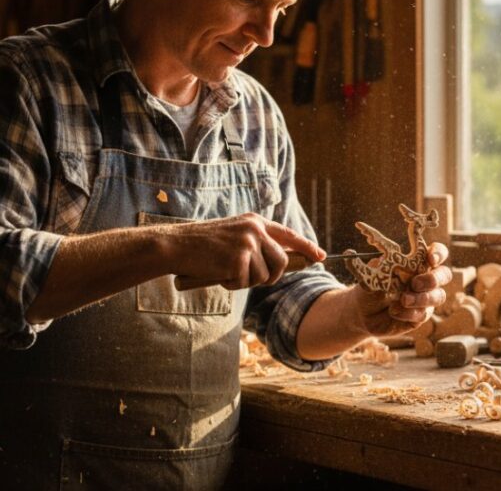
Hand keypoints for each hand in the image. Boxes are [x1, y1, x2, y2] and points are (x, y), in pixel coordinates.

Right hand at [166, 212, 324, 289]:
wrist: (176, 245)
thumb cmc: (202, 245)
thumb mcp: (234, 235)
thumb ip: (255, 243)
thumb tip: (279, 263)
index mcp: (255, 221)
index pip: (288, 234)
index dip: (306, 246)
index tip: (320, 256)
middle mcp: (255, 229)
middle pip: (282, 261)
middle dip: (272, 276)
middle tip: (251, 278)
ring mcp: (248, 243)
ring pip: (265, 275)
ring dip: (247, 281)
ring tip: (227, 271)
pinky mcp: (238, 258)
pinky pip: (246, 282)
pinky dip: (232, 284)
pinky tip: (218, 273)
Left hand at [350, 243, 450, 336]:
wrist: (363, 313)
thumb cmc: (372, 286)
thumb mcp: (374, 274)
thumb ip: (384, 268)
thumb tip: (388, 262)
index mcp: (418, 262)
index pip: (437, 252)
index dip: (439, 253)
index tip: (431, 259)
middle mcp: (426, 279)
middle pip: (444, 275)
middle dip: (433, 279)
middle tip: (415, 283)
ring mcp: (426, 298)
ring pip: (438, 296)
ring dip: (422, 298)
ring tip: (403, 300)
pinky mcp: (421, 316)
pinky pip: (423, 314)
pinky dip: (408, 313)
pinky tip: (394, 311)